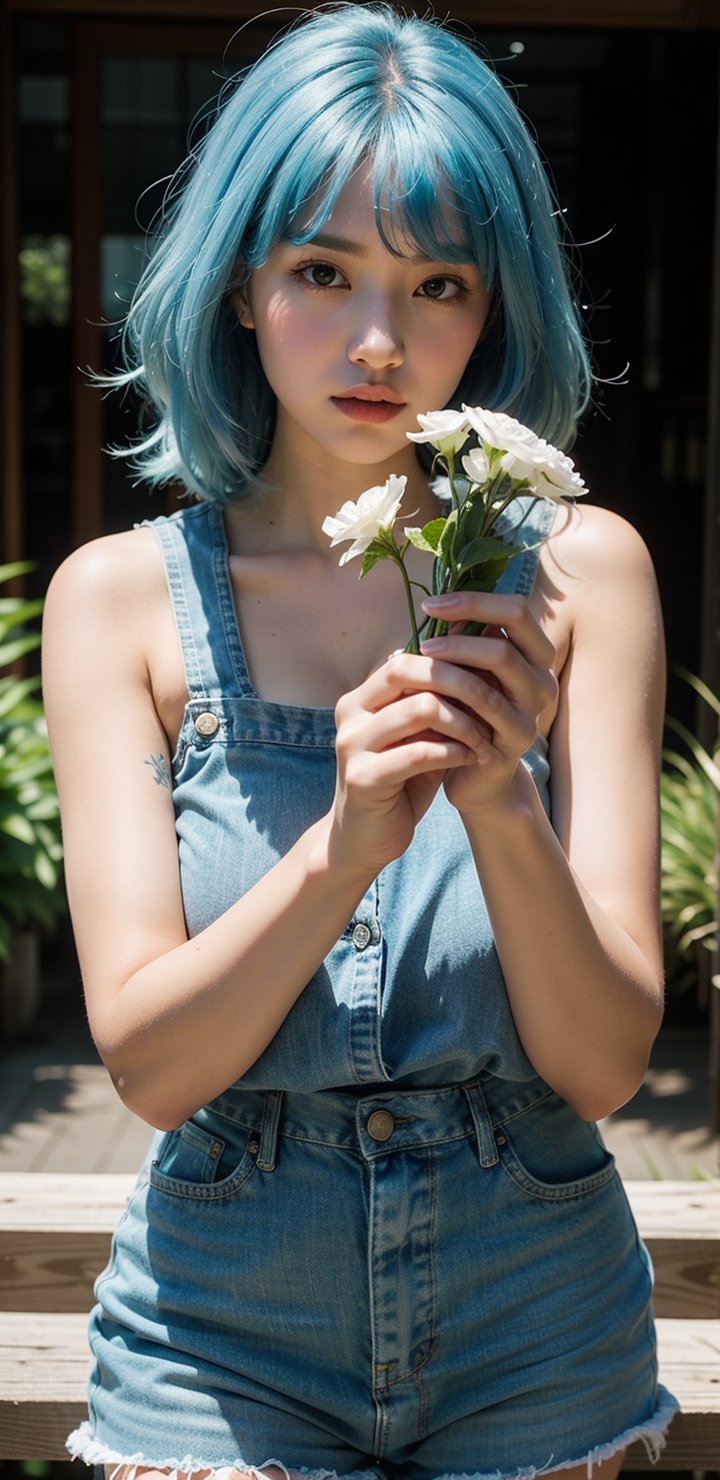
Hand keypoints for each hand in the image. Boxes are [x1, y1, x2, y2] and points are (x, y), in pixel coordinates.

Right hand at [329, 651, 488, 877]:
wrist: (365, 839)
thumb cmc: (399, 782)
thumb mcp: (418, 737)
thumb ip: (434, 704)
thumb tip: (477, 664)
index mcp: (360, 699)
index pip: (404, 658)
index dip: (447, 664)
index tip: (484, 680)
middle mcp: (350, 715)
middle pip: (407, 672)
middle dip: (457, 683)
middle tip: (491, 700)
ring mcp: (352, 746)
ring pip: (420, 709)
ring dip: (463, 722)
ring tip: (484, 736)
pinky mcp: (362, 778)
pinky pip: (419, 753)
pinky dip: (454, 752)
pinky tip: (471, 758)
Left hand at [418, 592, 557, 820]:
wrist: (476, 779)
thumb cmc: (467, 717)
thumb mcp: (465, 674)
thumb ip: (461, 642)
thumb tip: (441, 608)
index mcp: (535, 656)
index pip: (517, 610)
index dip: (474, 600)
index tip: (432, 604)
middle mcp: (543, 680)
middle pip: (510, 634)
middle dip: (463, 626)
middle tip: (423, 633)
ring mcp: (533, 711)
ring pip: (499, 666)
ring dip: (454, 657)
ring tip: (420, 657)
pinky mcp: (516, 739)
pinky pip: (487, 707)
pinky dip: (454, 692)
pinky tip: (425, 691)